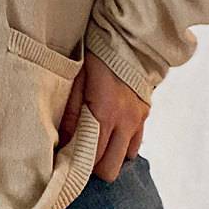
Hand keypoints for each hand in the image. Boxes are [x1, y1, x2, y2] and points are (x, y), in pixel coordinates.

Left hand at [58, 50, 149, 181]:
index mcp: (105, 114)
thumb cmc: (99, 57)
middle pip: (111, 168)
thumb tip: (63, 141)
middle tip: (81, 154)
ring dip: (111, 155)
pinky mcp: (145, 115)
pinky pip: (136, 143)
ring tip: (97, 143)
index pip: (93, 158)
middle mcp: (125, 122)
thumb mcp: (78, 80)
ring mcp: (137, 120)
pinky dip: (124, 144)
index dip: (79, 166)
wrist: (129, 40)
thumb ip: (71, 113)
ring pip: (126, 158)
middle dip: (95, 167)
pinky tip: (112, 133)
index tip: (67, 162)